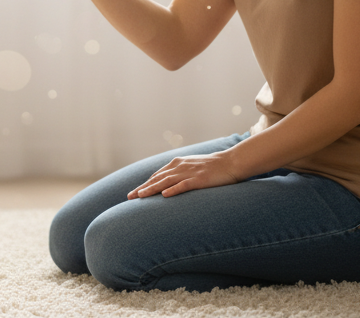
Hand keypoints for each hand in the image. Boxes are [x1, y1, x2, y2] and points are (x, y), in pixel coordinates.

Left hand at [127, 153, 241, 198]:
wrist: (230, 162)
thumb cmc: (212, 167)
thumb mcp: (192, 167)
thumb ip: (179, 173)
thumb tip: (168, 185)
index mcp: (177, 163)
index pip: (156, 176)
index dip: (144, 184)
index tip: (134, 193)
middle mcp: (180, 167)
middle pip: (157, 179)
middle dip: (143, 188)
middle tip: (130, 197)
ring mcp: (189, 172)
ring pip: (166, 181)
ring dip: (152, 189)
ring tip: (141, 196)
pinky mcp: (199, 179)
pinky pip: (184, 185)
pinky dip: (173, 190)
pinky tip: (164, 195)